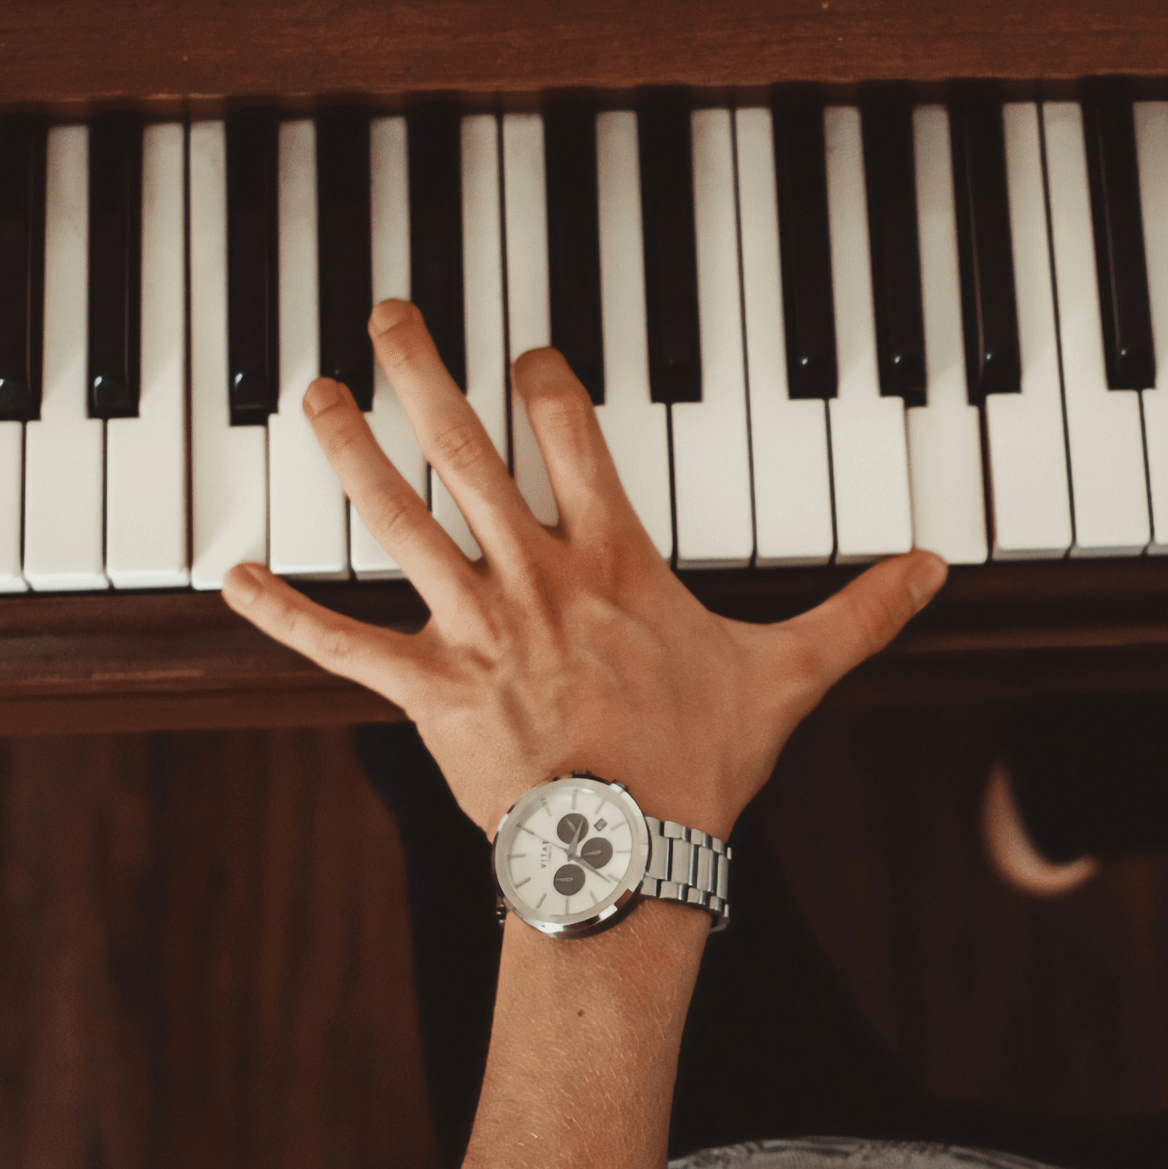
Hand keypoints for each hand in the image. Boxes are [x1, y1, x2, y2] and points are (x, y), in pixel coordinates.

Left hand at [221, 301, 947, 840]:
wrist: (629, 856)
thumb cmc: (702, 765)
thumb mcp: (790, 676)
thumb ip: (860, 611)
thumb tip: (936, 570)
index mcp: (613, 558)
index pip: (572, 431)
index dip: (546, 376)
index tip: (529, 350)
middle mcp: (533, 574)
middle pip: (465, 448)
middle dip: (422, 369)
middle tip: (388, 312)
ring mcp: (472, 629)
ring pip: (396, 518)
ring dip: (348, 452)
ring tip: (315, 392)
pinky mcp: (425, 691)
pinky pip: (341, 646)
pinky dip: (283, 612)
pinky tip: (231, 576)